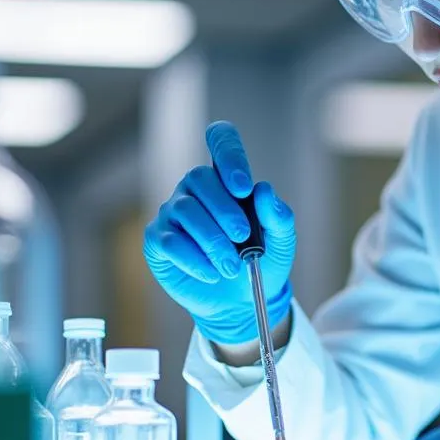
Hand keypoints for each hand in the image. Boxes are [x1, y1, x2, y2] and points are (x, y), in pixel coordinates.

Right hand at [143, 120, 295, 344]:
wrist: (242, 300)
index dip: (228, 154)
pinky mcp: (158, 240)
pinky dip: (195, 260)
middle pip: (199, 178)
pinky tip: (212, 274)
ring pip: (185, 210)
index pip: (221, 139)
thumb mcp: (281, 240)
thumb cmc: (263, 260)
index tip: (243, 188)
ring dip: (212, 241)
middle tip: (243, 238)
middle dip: (225, 210)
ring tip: (232, 266)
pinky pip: (170, 241)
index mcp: (228, 178)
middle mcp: (196, 189)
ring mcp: (173, 212)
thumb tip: (263, 190)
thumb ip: (277, 215)